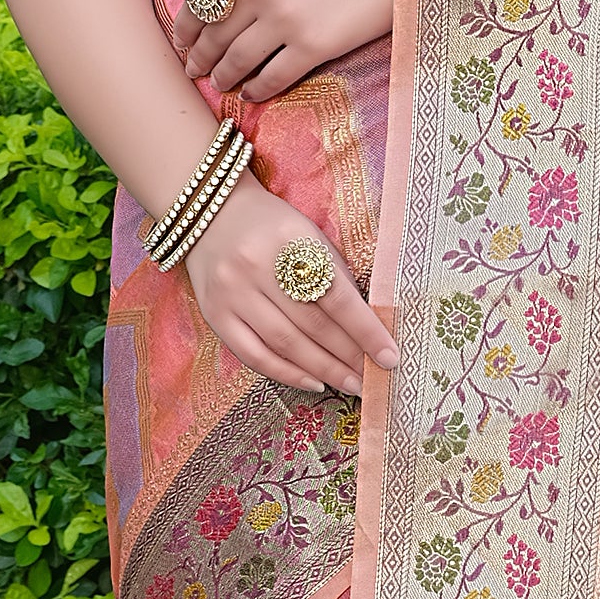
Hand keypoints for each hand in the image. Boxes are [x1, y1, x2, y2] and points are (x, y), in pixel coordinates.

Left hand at [175, 0, 397, 110]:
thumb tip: (220, 7)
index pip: (199, 2)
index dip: (186, 28)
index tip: (183, 42)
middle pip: (213, 35)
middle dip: (199, 57)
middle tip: (194, 70)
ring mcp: (283, 19)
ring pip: (237, 60)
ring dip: (223, 76)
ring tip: (220, 83)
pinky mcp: (312, 45)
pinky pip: (272, 77)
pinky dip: (257, 89)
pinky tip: (253, 93)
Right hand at [186, 178, 399, 399]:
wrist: (210, 213)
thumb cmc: (272, 227)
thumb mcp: (309, 235)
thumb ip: (335, 275)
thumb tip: (367, 326)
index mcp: (291, 240)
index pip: (337, 296)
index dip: (366, 331)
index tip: (389, 356)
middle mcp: (258, 266)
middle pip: (313, 324)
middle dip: (348, 356)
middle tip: (374, 378)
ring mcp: (232, 292)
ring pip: (285, 343)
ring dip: (324, 370)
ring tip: (351, 384)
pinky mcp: (215, 313)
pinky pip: (253, 354)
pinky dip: (286, 373)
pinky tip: (313, 382)